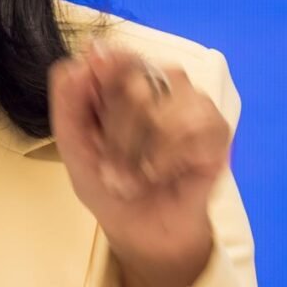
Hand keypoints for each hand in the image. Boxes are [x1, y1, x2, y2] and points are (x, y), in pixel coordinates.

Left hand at [48, 43, 231, 286]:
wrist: (140, 232)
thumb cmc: (108, 184)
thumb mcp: (75, 148)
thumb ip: (69, 105)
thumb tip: (79, 63)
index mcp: (122, 80)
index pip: (117, 55)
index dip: (105, 72)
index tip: (93, 93)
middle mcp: (159, 83)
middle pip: (137, 81)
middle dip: (116, 134)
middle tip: (108, 170)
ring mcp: (191, 103)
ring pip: (166, 104)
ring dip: (140, 151)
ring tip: (130, 181)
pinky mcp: (217, 130)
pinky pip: (197, 126)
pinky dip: (168, 157)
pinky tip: (158, 175)